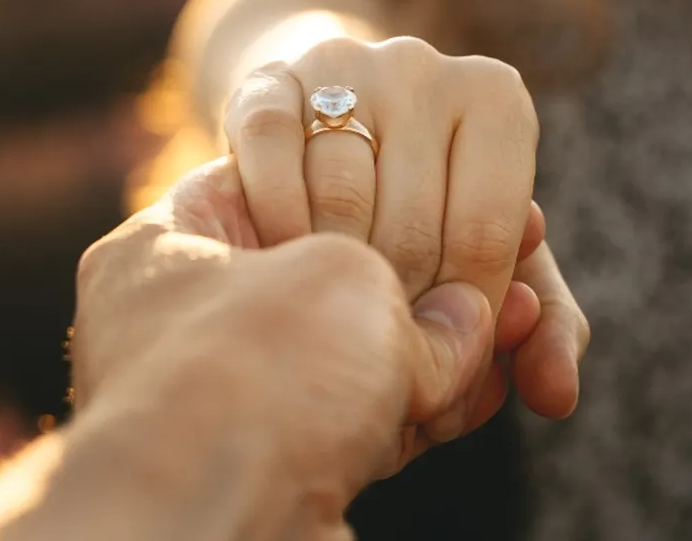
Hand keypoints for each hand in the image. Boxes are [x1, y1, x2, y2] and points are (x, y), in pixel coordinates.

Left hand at [68, 159, 538, 535]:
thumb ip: (410, 285)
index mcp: (172, 243)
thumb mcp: (344, 278)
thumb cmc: (253, 371)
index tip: (456, 201)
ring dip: (444, 347)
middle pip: (334, 281)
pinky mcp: (277, 466)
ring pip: (357, 359)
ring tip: (520, 320)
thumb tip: (470, 318)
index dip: (388, 190)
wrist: (214, 525)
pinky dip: (428, 406)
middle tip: (505, 276)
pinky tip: (490, 384)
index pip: (288, 185)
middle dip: (433, 280)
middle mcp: (190, 320)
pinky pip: (365, 421)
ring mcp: (232, 398)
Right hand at [223, 36, 587, 427]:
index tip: (438, 346)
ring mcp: (342, 65)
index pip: (489, 235)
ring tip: (337, 308)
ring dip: (335, 275)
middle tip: (382, 344)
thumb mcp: (493, 261)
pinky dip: (279, 225)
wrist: (334, 133)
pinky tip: (286, 258)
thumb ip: (542, 328)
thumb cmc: (432, 208)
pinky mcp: (267, 80)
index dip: (464, 313)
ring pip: (340, 199)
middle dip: (399, 307)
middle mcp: (425, 67)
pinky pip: (271, 158)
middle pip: (414, 226)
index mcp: (497, 98)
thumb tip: (557, 396)